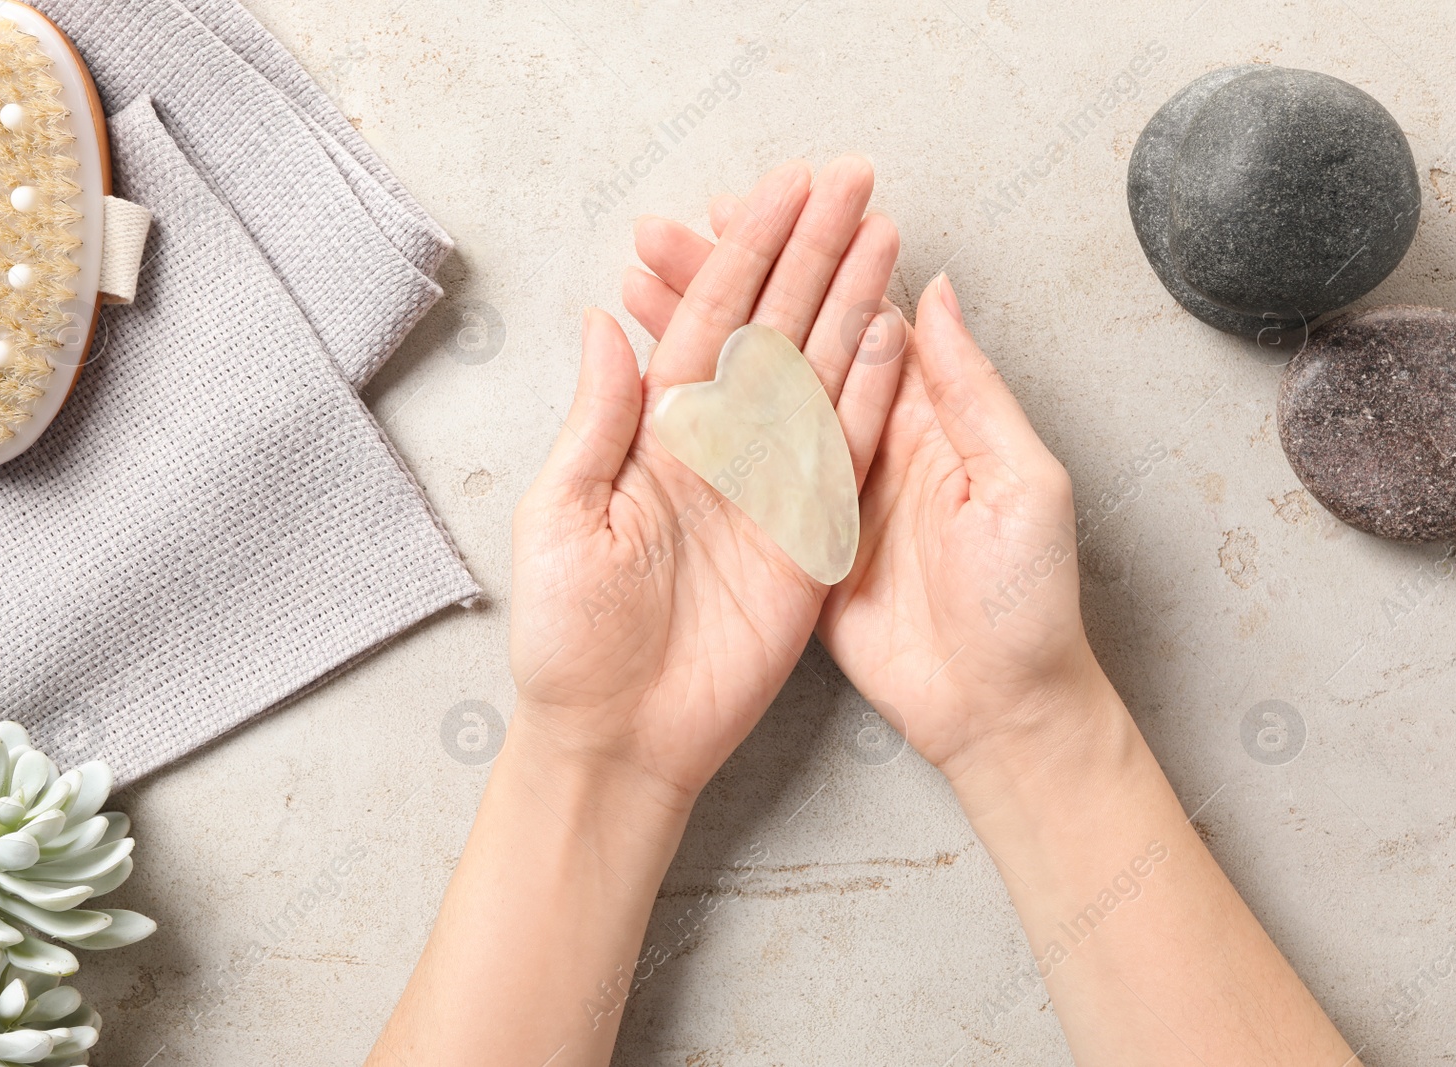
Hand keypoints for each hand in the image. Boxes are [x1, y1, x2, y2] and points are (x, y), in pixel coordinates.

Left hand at [511, 157, 903, 808]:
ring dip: (850, 304)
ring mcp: (767, 491)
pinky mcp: (807, 541)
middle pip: (772, 328)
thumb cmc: (570, 639)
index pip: (708, 319)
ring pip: (816, 376)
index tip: (781, 190)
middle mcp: (716, 448)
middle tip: (851, 180)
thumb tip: (607, 321)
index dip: (744, 251)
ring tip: (884, 234)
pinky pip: (844, 456)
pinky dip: (869, 396)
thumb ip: (597, 420)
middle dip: (810, 252)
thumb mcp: (563, 518)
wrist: (618, 736)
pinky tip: (892, 337)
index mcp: (654, 433)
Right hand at [623, 203, 1102, 777]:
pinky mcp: (793, 541)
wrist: (997, 710)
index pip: (849, 313)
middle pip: (787, 342)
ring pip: (753, 395)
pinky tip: (655, 384)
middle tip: (662, 235)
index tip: (746, 209)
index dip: (799, 259)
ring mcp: (823, 490)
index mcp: (925, 415)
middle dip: (728, 285)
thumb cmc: (1026, 604)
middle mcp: (867, 440)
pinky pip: (742, 469)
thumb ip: (972, 391)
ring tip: (643, 287)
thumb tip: (934, 292)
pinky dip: (698, 423)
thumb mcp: (1020, 485)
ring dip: (699, 338)